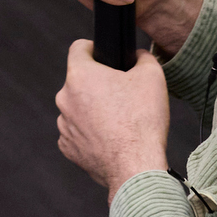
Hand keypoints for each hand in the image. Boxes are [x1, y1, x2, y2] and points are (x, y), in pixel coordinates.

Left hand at [56, 41, 171, 199]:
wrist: (136, 168)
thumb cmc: (141, 122)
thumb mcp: (152, 76)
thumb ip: (142, 57)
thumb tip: (137, 56)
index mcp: (80, 76)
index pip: (78, 48)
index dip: (94, 48)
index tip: (104, 56)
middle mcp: (65, 98)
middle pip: (80, 81)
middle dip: (98, 84)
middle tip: (122, 94)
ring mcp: (64, 125)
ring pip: (78, 107)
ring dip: (93, 109)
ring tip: (119, 120)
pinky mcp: (68, 148)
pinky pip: (78, 132)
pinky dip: (91, 132)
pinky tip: (111, 137)